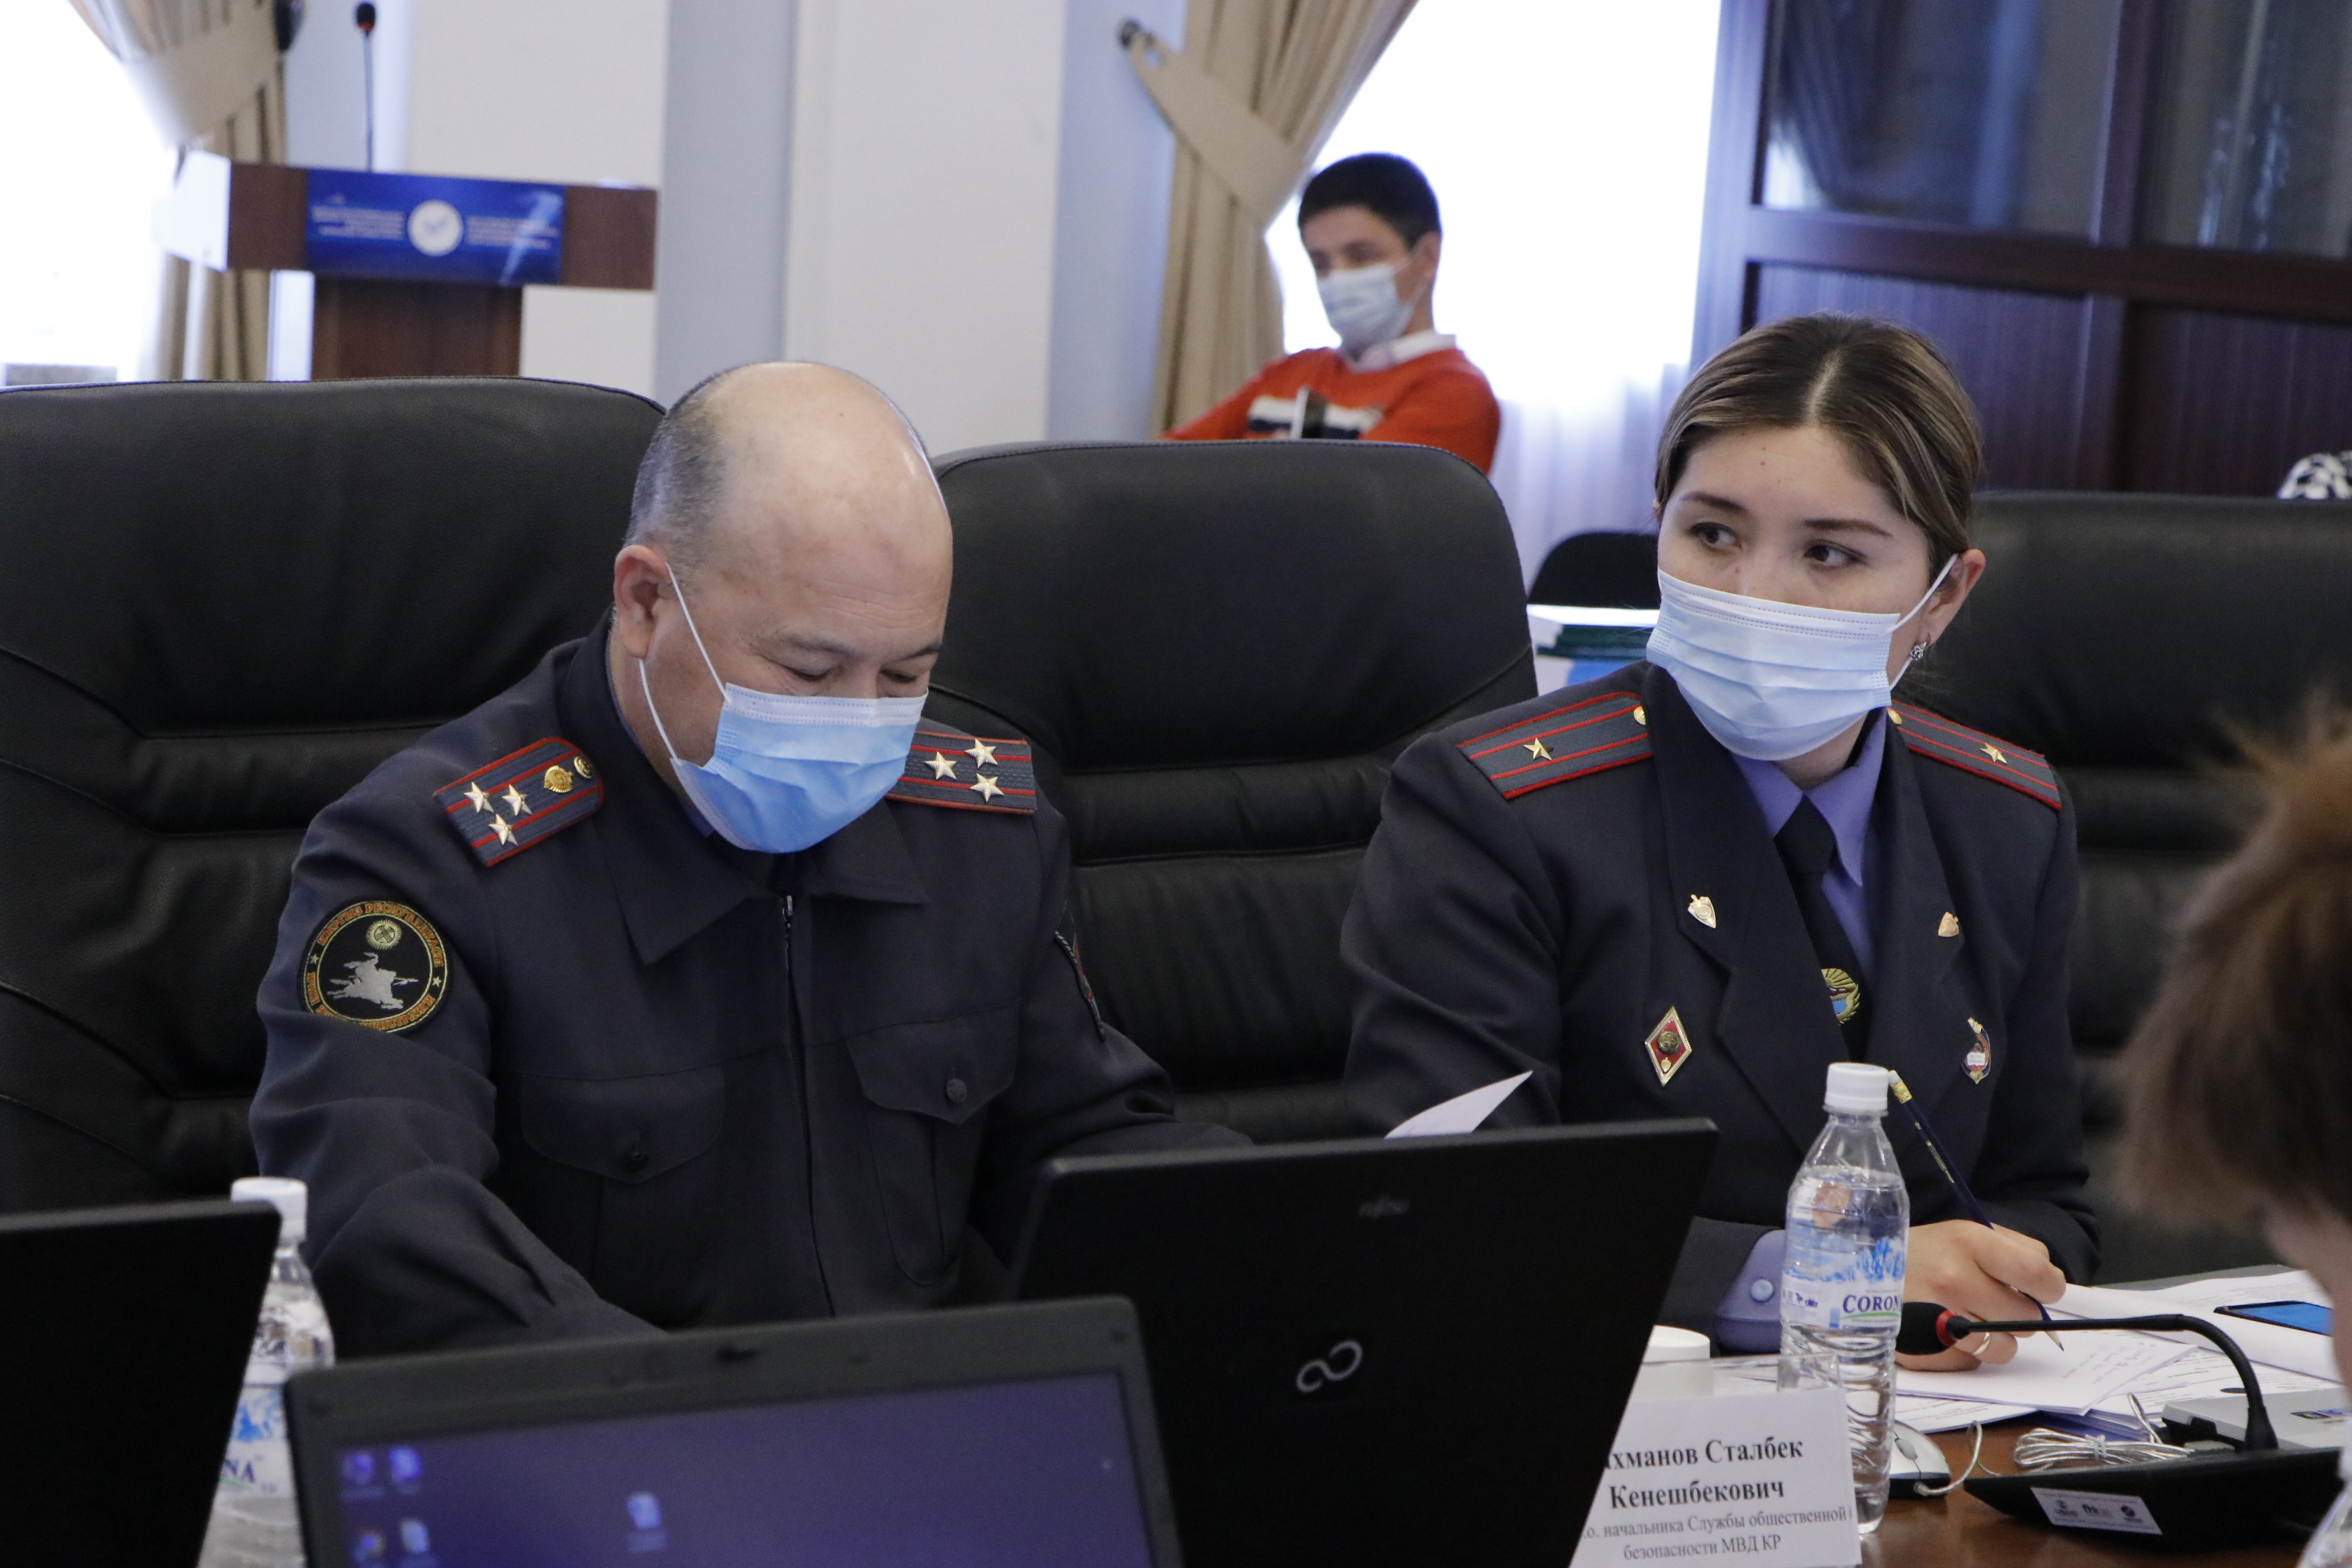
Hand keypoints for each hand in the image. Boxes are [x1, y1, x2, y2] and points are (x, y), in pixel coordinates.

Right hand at [1895, 1221, 2064, 1371]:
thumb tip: (2050, 1285)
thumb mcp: (1965, 1232)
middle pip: (2025, 1317)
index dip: (2049, 1285)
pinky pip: (1974, 1363)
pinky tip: (1950, 1332)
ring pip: (2004, 1348)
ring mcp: (1937, 1317)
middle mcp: (1953, 1278)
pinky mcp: (1925, 1349)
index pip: (2038, 1274)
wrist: (1856, 1269)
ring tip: (1973, 1319)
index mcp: (1967, 1242)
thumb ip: (2015, 1250)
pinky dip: (1970, 1352)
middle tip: (1994, 1300)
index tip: (2041, 1287)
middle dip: (2018, 1312)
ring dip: (1997, 1338)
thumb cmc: (1923, 1252)